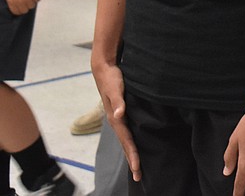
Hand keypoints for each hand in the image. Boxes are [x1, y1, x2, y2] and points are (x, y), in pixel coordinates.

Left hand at [3, 0, 39, 14]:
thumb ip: (13, 0)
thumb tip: (19, 5)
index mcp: (11, 2)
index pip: (16, 12)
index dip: (19, 10)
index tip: (22, 7)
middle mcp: (20, 2)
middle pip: (25, 11)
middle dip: (26, 6)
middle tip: (27, 1)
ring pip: (32, 6)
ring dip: (32, 1)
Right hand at [92, 60, 140, 181]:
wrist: (104, 68)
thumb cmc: (112, 77)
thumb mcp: (116, 88)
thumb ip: (118, 101)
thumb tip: (119, 115)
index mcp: (115, 118)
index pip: (126, 140)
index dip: (133, 154)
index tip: (138, 168)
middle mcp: (116, 121)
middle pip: (126, 144)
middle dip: (132, 160)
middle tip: (139, 176)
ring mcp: (118, 118)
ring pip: (126, 139)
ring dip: (132, 153)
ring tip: (137, 167)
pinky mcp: (122, 113)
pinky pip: (128, 131)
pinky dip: (131, 142)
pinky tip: (136, 145)